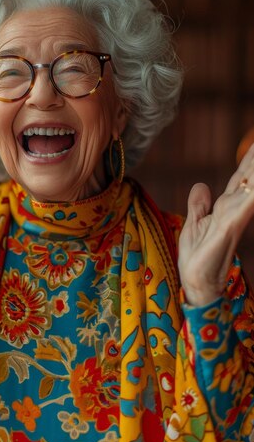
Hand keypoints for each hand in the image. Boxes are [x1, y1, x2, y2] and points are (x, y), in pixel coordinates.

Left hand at [178, 143, 253, 305]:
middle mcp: (235, 208)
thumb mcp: (194, 222)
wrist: (196, 282)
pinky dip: (251, 191)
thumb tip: (201, 184)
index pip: (242, 177)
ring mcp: (234, 216)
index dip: (250, 159)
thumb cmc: (197, 256)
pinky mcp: (228, 226)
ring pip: (252, 186)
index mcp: (226, 206)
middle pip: (251, 175)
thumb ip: (199, 204)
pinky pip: (243, 204)